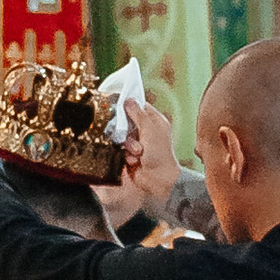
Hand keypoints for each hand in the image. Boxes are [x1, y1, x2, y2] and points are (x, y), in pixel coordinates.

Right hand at [114, 101, 181, 223]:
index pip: (140, 106)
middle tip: (131, 135)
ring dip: (129, 145)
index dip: (130, 105)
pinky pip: (122, 149)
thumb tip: (128, 100)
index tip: (119, 104)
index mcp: (156, 122)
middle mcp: (147, 131)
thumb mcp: (150, 130)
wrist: (158, 180)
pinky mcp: (131, 154)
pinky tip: (134, 160)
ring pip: (124, 136)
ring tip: (138, 152)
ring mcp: (139, 143)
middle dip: (128, 130)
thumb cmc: (160, 155)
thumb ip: (137, 114)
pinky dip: (127, 154)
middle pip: (128, 121)